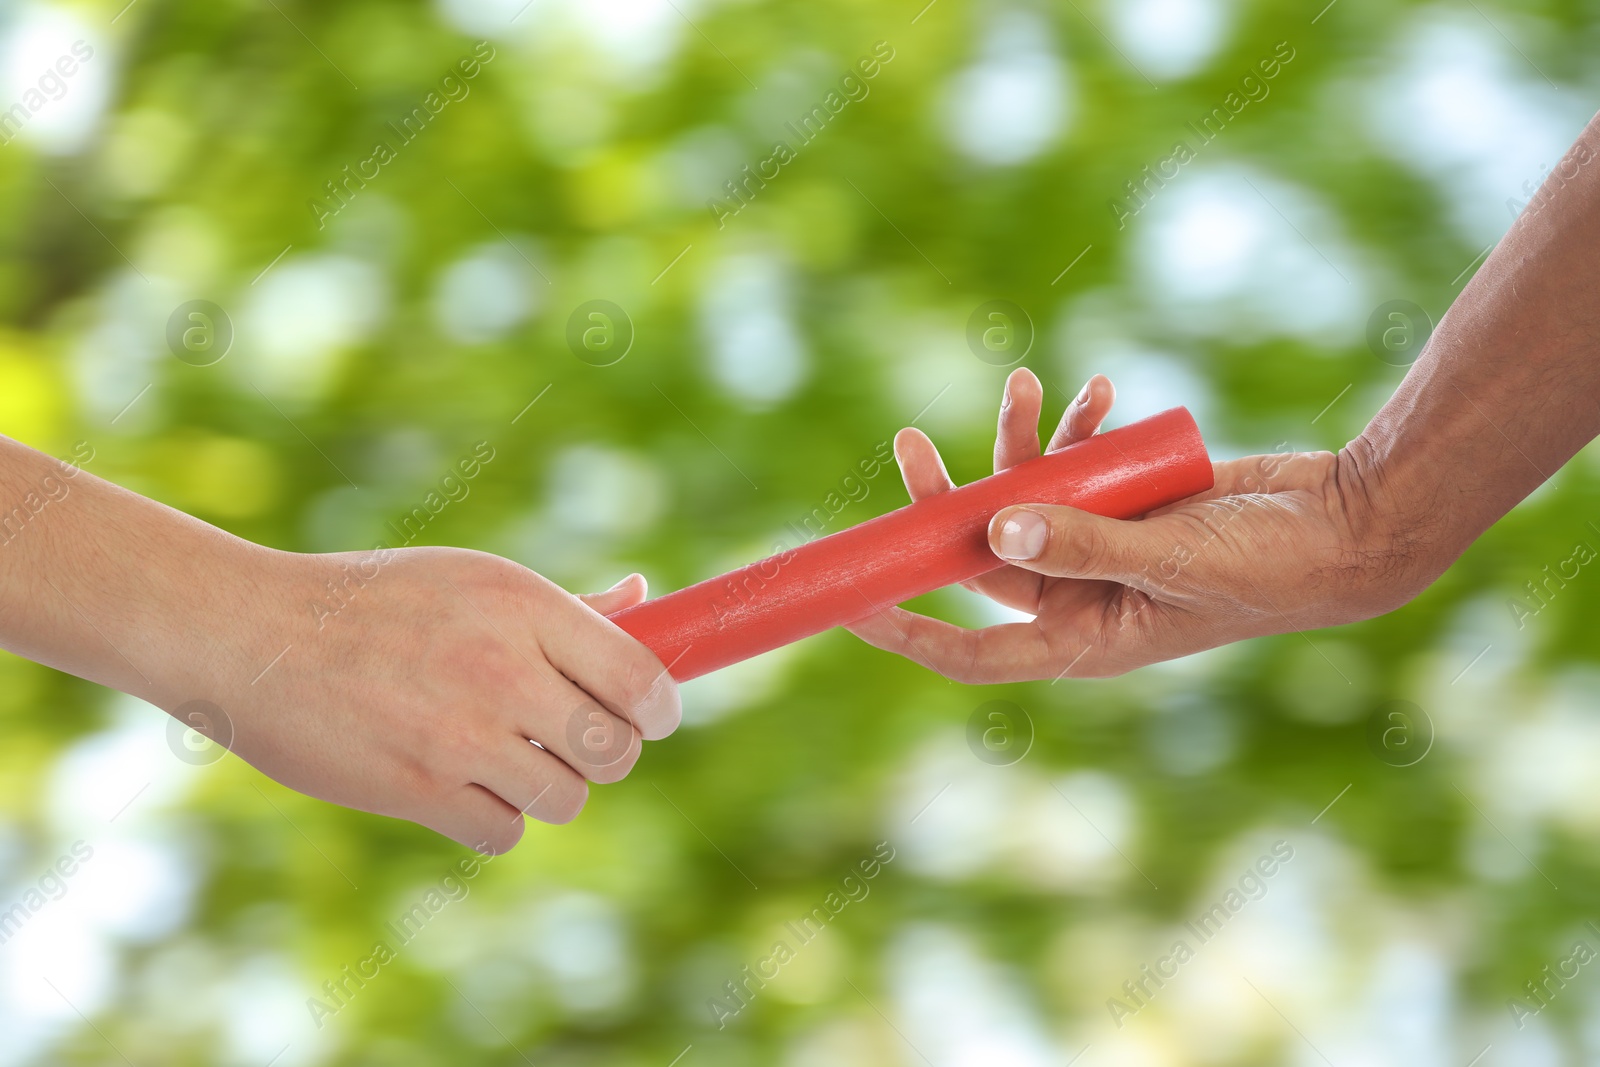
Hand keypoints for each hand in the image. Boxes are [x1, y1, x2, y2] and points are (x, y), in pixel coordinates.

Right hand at [191, 545, 679, 852]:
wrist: (253, 635)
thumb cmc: (375, 602)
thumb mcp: (474, 580)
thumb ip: (568, 606)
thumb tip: (646, 593)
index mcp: (523, 605)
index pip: (642, 679)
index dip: (660, 708)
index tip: (648, 716)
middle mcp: (502, 667)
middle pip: (617, 749)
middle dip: (607, 752)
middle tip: (573, 740)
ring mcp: (461, 734)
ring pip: (567, 798)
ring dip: (548, 787)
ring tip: (503, 756)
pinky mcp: (418, 789)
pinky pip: (505, 832)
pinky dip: (492, 819)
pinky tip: (459, 783)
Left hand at [846, 368, 1426, 681]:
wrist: (1344, 522)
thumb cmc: (1268, 565)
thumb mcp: (1171, 559)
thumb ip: (1083, 543)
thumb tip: (995, 532)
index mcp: (1082, 639)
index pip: (971, 649)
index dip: (906, 630)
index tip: (849, 601)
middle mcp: (1079, 596)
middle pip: (981, 556)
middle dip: (944, 499)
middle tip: (907, 443)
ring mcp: (1101, 544)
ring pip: (1025, 496)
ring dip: (1020, 441)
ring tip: (1027, 384)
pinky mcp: (1126, 500)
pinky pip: (1078, 465)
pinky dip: (1080, 428)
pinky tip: (1103, 391)